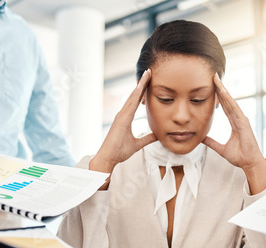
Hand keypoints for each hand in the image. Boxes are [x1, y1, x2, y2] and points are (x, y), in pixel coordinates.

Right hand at [90, 69, 156, 187]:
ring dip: (140, 85)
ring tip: (147, 74)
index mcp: (126, 118)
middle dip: (142, 83)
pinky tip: (141, 87)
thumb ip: (147, 139)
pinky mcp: (121, 119)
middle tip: (150, 71)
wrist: (108, 158)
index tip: (149, 81)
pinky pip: (130, 105)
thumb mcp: (137, 144)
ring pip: (132, 97)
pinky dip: (135, 95)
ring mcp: (121, 116)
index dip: (143, 91)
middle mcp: (123, 114)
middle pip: (134, 95)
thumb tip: (157, 136)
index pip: (137, 101)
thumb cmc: (119, 151)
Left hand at [203, 73, 265, 193]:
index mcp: (235, 123)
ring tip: (216, 79)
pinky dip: (229, 100)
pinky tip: (223, 92)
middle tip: (213, 76)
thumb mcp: (221, 149)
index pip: (225, 106)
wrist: (249, 163)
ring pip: (230, 102)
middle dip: (220, 88)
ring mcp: (242, 119)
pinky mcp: (244, 123)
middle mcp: (239, 118)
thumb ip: (212, 143)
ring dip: (223, 90)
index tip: (212, 86)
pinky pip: (235, 109)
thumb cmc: (240, 156)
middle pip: (227, 100)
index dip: (219, 95)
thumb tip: (202, 139)